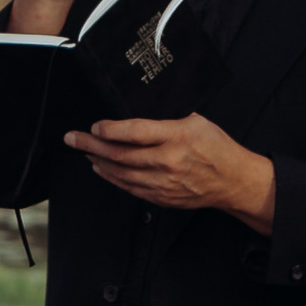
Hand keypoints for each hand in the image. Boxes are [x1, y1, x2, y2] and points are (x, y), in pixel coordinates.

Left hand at [65, 114, 276, 234]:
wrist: (233, 181)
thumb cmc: (216, 147)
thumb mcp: (196, 121)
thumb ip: (167, 116)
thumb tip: (138, 108)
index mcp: (177, 137)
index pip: (135, 132)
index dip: (110, 130)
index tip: (95, 125)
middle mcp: (167, 162)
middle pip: (120, 154)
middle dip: (91, 145)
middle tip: (72, 138)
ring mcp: (163, 183)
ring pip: (121, 173)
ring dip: (97, 161)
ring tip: (83, 150)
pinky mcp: (161, 198)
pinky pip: (129, 187)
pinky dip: (112, 177)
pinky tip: (101, 168)